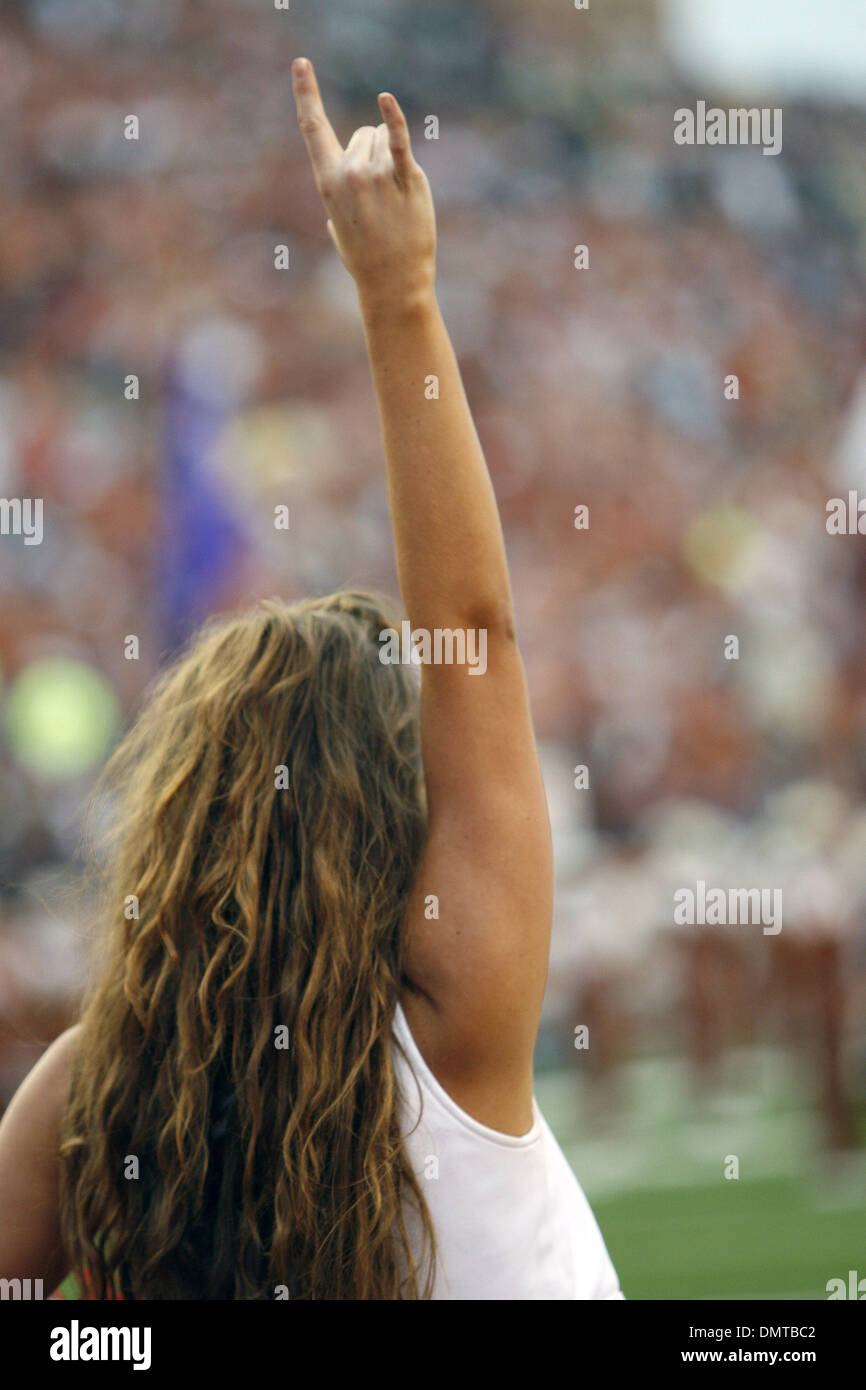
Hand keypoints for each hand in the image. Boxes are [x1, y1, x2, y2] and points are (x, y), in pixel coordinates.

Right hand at [292, 57, 435, 310]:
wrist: (393, 284)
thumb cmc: (365, 256)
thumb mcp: (339, 221)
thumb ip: (340, 188)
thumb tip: (350, 166)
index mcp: (328, 182)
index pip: (313, 128)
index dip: (306, 93)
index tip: (301, 63)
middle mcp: (350, 173)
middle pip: (363, 133)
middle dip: (372, 154)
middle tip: (378, 197)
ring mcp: (378, 175)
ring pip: (385, 138)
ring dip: (392, 159)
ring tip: (394, 198)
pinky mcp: (407, 179)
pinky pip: (399, 141)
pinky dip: (394, 119)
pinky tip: (386, 101)